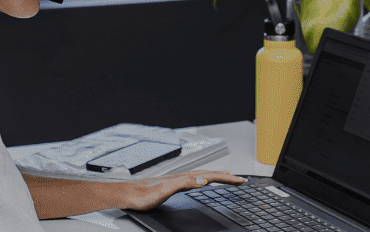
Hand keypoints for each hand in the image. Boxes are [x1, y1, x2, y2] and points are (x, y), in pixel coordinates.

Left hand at [122, 169, 247, 210]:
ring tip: (228, 177)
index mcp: (184, 177)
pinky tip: (204, 182)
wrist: (129, 195)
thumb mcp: (165, 191)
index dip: (226, 178)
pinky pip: (196, 180)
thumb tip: (203, 180)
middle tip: (240, 180)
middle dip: (227, 177)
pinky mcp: (173, 185)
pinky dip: (206, 180)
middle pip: (210, 174)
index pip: (210, 176)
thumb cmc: (143, 195)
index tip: (240, 180)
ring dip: (218, 177)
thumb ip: (184, 183)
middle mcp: (182, 177)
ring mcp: (178, 180)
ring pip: (203, 176)